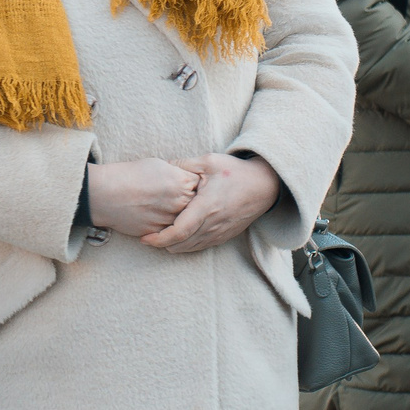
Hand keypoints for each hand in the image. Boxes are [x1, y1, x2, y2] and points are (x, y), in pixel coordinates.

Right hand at [85, 158, 200, 239]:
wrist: (107, 194)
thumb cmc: (130, 175)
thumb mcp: (159, 165)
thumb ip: (178, 174)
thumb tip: (188, 180)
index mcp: (181, 182)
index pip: (200, 185)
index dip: (195, 185)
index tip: (191, 185)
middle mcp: (180, 202)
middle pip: (197, 205)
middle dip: (192, 202)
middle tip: (181, 199)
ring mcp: (170, 219)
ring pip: (185, 221)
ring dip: (181, 217)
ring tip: (166, 208)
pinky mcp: (160, 233)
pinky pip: (171, 231)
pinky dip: (168, 226)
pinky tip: (157, 217)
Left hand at [145, 153, 280, 253]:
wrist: (264, 185)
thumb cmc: (235, 171)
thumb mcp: (208, 161)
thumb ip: (183, 165)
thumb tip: (162, 166)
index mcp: (207, 206)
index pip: (179, 231)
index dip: (160, 238)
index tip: (145, 237)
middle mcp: (214, 224)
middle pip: (182, 244)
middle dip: (162, 244)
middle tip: (146, 238)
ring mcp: (221, 232)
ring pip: (191, 248)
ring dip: (174, 246)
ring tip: (158, 239)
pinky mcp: (225, 235)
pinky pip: (202, 246)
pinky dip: (187, 246)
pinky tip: (178, 239)